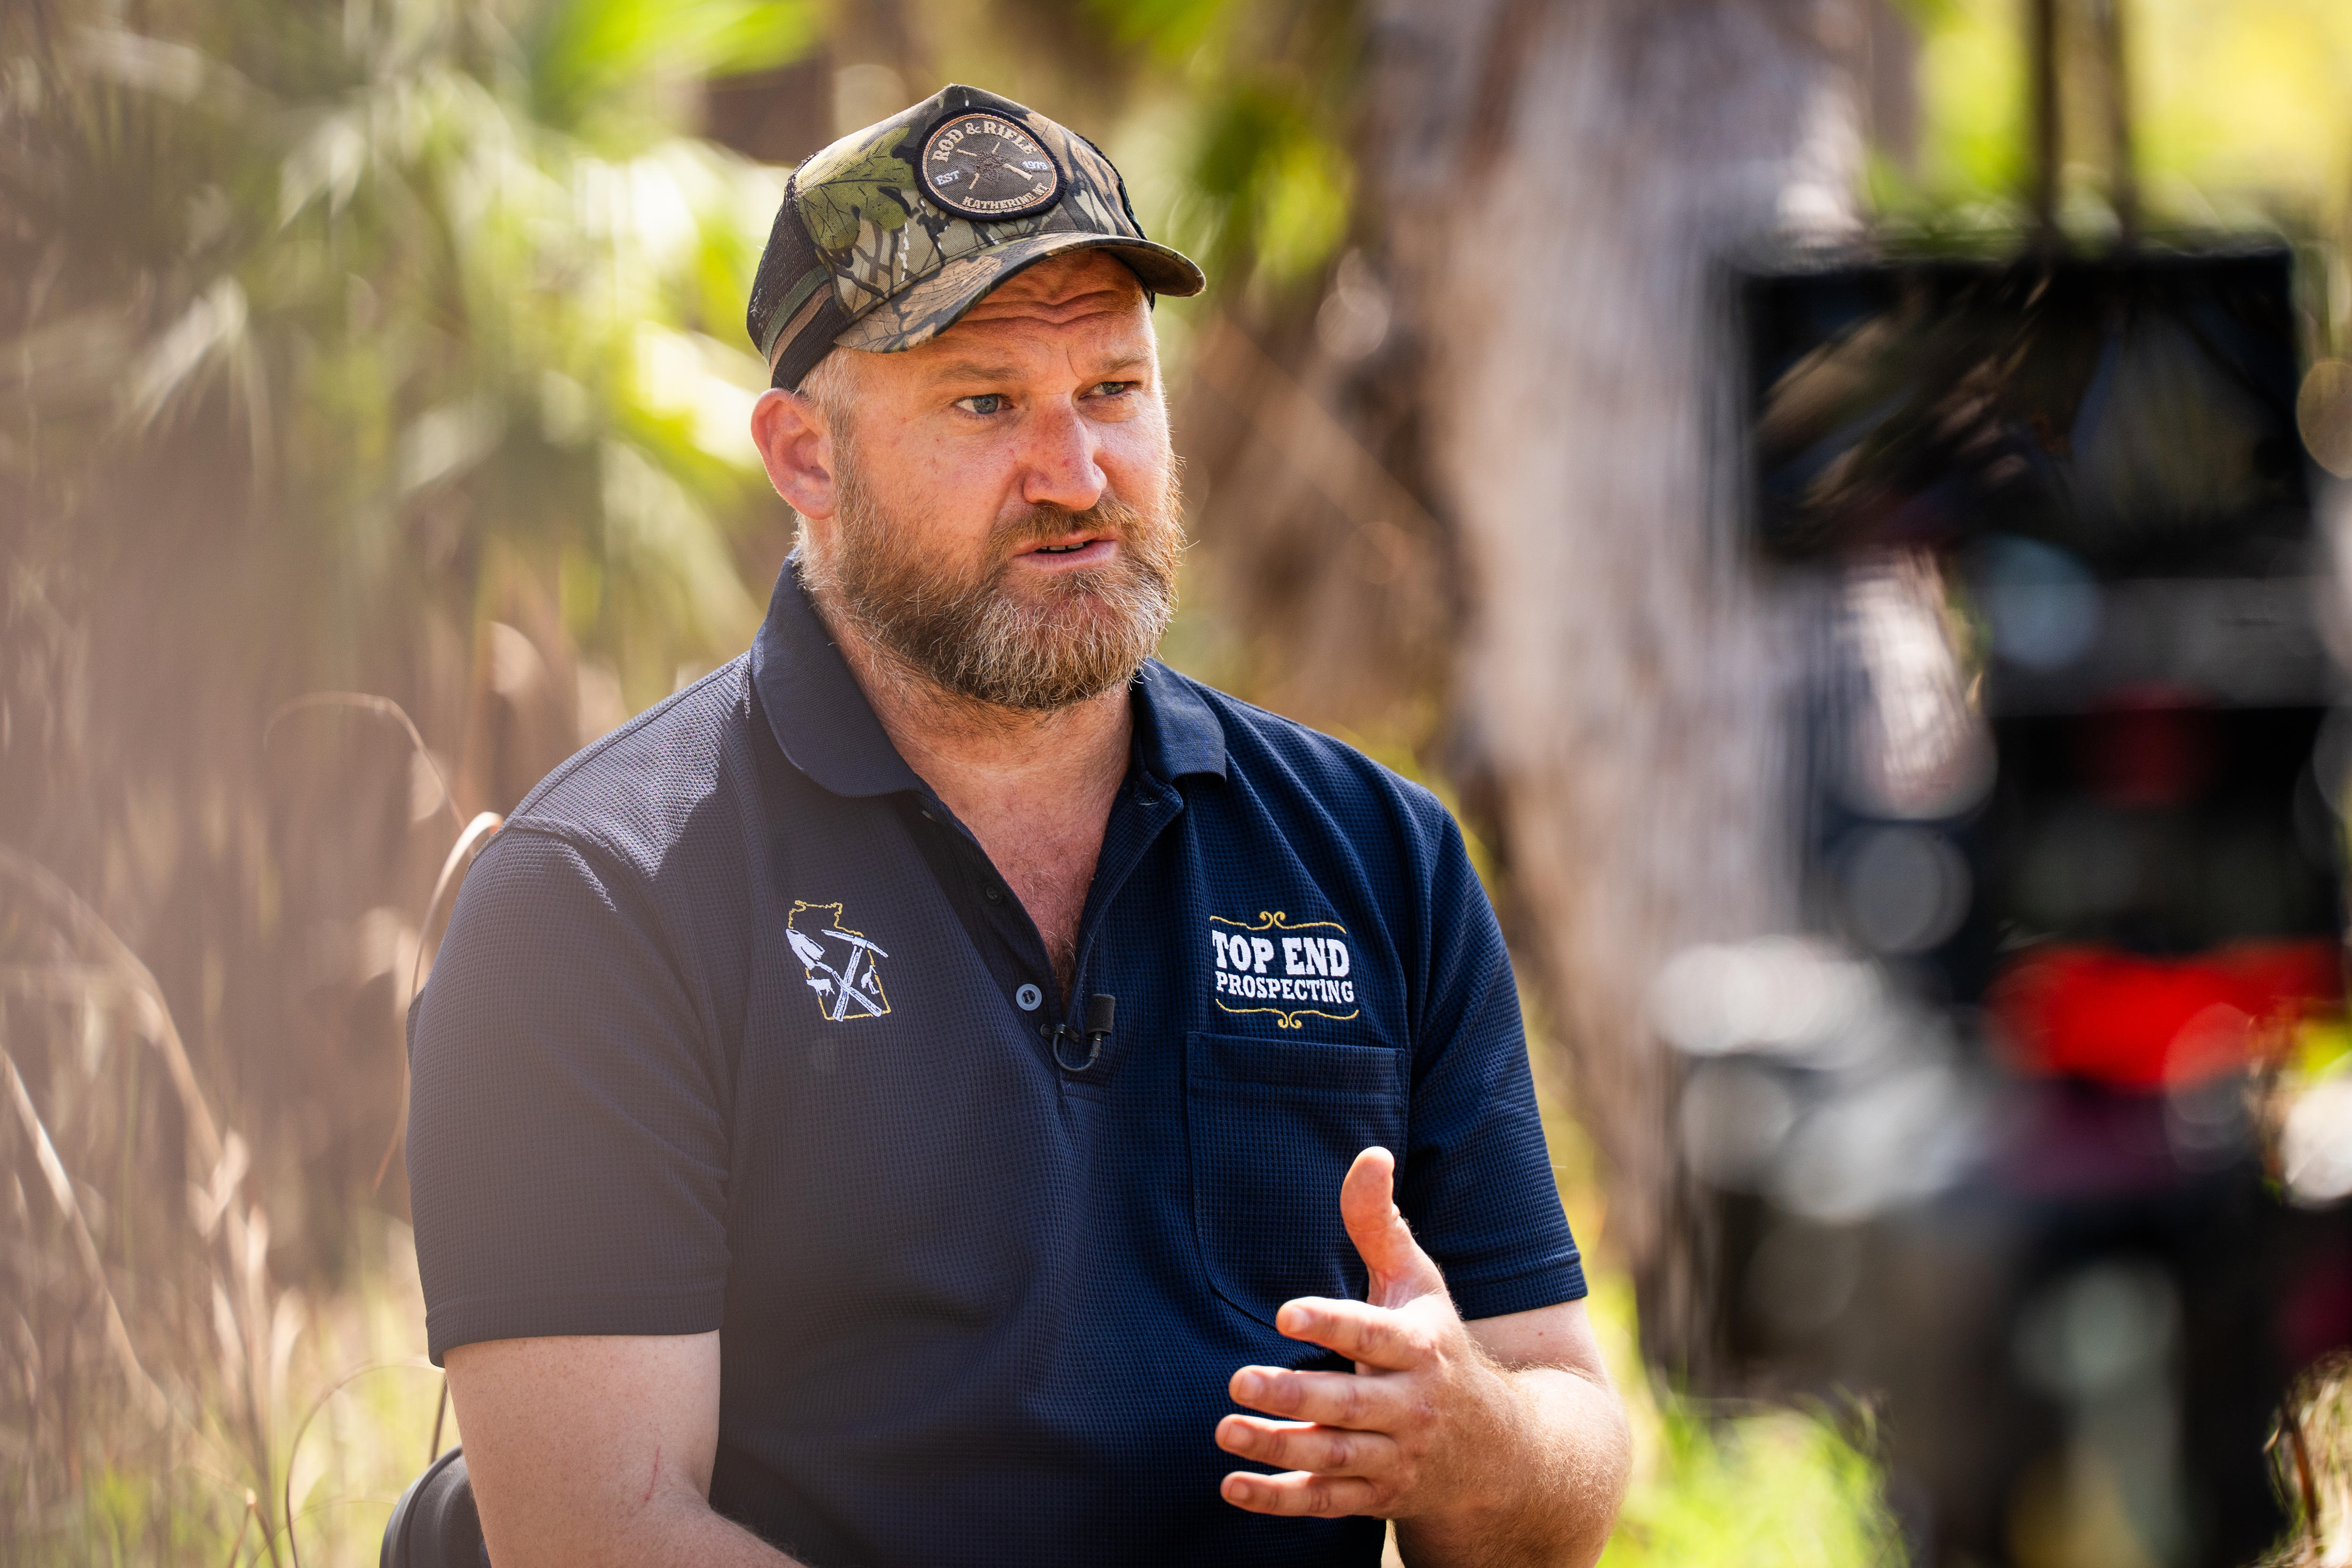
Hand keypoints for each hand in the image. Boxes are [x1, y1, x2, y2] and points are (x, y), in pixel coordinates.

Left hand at [1214, 1147, 1522, 1522]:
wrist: (1504, 1451)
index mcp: (1420, 1347)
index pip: (1372, 1334)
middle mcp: (1411, 1405)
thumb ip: (1381, 1224)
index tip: (1285, 1313)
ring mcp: (1396, 1456)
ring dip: (1278, 1447)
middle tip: (1239, 1379)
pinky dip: (1281, 1499)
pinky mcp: (1379, 1496)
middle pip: (1348, 1403)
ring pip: (1334, 1456)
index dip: (1331, 1322)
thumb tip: (1370, 1154)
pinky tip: (1234, 1486)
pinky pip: (1327, 1502)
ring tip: (1225, 1429)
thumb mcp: (1420, 1283)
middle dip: (1295, 1396)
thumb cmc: (1441, 1347)